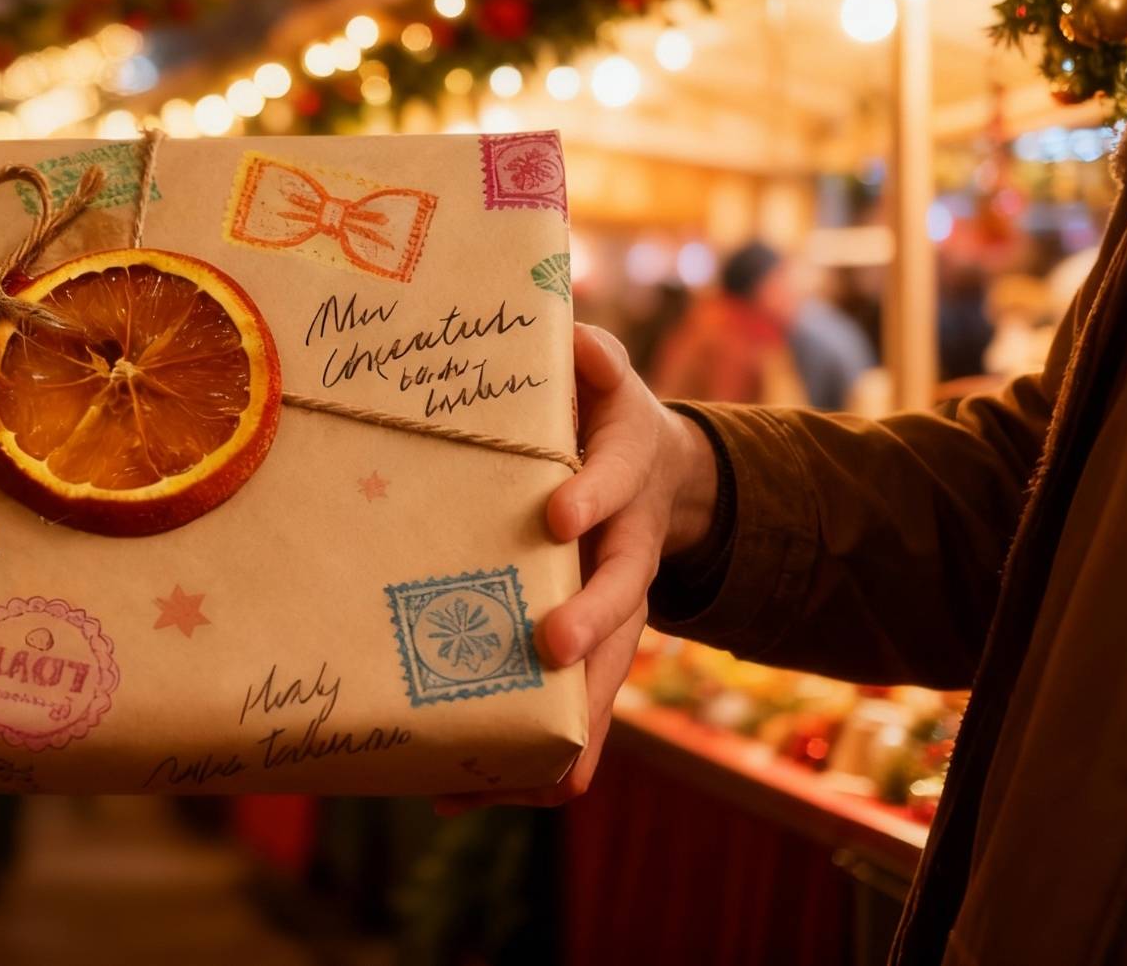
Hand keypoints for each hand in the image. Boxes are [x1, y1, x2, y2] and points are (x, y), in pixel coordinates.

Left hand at [438, 324, 716, 811]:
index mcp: (626, 474)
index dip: (592, 496)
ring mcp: (613, 603)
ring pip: (607, 673)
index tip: (558, 515)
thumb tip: (571, 331)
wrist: (656, 471)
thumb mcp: (602, 374)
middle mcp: (627, 548)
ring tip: (543, 782)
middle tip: (552, 645)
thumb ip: (589, 356)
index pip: (615, 483)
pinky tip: (470, 795)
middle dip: (592, 624)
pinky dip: (532, 755)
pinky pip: (569, 706)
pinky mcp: (588, 645)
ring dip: (575, 723)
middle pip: (624, 596)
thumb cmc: (601, 416)